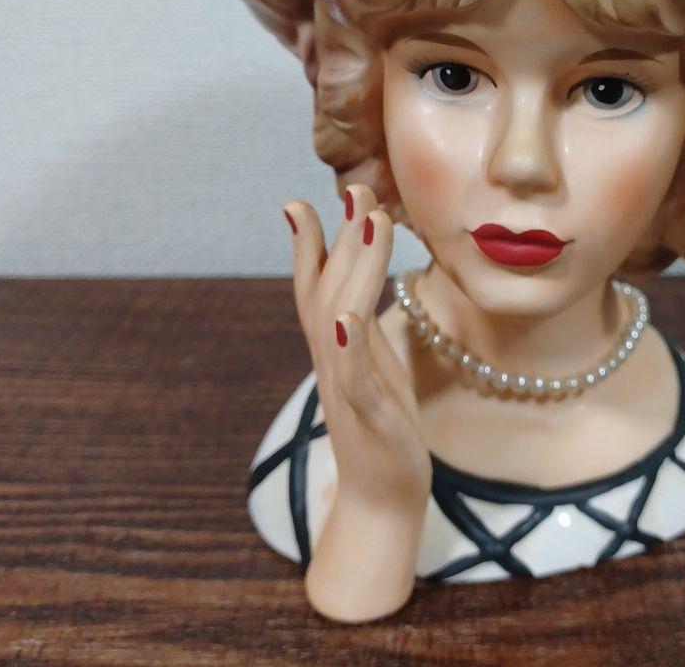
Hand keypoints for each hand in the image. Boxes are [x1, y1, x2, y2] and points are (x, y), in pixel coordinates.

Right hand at [284, 184, 431, 509]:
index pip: (315, 285)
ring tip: (367, 224)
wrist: (383, 494)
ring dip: (352, 268)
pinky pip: (353, 376)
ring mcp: (344, 386)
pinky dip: (349, 345)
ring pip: (339, 318)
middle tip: (356, 189)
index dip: (308, 244)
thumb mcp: (374, 361)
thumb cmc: (382, 422)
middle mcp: (332, 359)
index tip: (302, 200)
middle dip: (340, 236)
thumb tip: (363, 277)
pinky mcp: (366, 414)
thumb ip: (364, 319)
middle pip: (326, 288)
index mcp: (337, 345)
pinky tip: (350, 318)